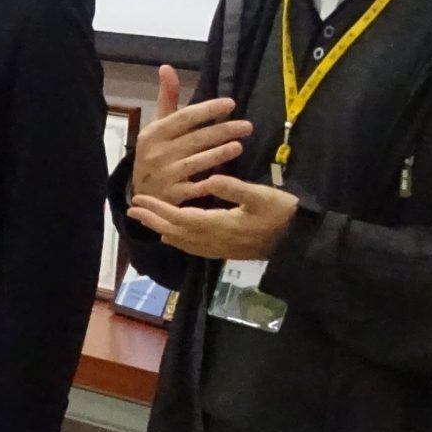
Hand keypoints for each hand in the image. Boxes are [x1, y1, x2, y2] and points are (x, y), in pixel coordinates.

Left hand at [129, 176, 299, 261]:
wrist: (300, 242)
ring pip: (184, 242)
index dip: (158, 210)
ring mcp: (221, 248)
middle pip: (176, 232)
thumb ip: (234, 188)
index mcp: (220, 225)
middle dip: (153, 220)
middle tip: (131, 211)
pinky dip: (179, 241)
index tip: (139, 201)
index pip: (180, 218)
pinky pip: (195, 248)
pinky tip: (175, 236)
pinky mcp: (227, 251)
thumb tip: (209, 179)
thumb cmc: (284, 215)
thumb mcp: (262, 196)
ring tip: (147, 222)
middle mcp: (215, 241)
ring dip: (163, 230)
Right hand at [130, 64, 253, 207]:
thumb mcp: (156, 126)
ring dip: (219, 154)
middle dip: (222, 131)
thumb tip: (167, 67)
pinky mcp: (173, 195)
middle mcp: (157, 152)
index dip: (208, 110)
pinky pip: (195, 187)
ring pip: (196, 162)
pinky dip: (210, 182)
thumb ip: (166, 99)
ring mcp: (165, 175)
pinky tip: (227, 177)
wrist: (142, 194)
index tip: (231, 104)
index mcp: (154, 132)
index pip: (184, 117)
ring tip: (239, 146)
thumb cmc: (154, 154)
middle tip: (248, 126)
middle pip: (195, 139)